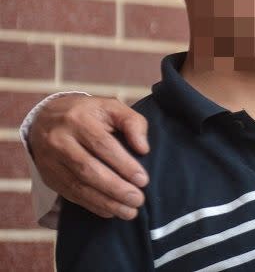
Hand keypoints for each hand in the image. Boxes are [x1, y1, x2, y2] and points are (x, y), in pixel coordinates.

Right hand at [28, 94, 149, 218]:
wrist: (46, 117)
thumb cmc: (89, 113)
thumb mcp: (112, 107)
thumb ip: (132, 122)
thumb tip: (143, 148)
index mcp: (79, 119)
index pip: (103, 146)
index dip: (124, 164)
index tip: (143, 180)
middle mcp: (60, 140)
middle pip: (89, 169)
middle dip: (116, 188)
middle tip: (138, 200)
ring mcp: (50, 160)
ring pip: (78, 186)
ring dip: (105, 202)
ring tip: (129, 211)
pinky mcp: (48, 176)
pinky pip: (70, 194)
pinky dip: (91, 205)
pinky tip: (109, 211)